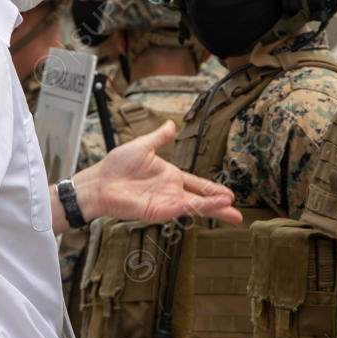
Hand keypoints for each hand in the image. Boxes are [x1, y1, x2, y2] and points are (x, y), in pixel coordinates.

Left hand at [74, 121, 241, 225]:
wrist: (99, 182)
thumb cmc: (116, 166)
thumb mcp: (142, 145)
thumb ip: (159, 137)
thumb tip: (171, 124)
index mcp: (170, 176)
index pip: (197, 184)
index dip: (213, 189)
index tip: (229, 194)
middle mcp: (170, 191)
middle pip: (201, 199)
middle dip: (219, 206)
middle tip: (237, 213)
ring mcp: (165, 202)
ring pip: (195, 206)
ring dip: (213, 208)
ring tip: (231, 211)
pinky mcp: (158, 211)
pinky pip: (182, 209)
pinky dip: (198, 208)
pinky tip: (211, 207)